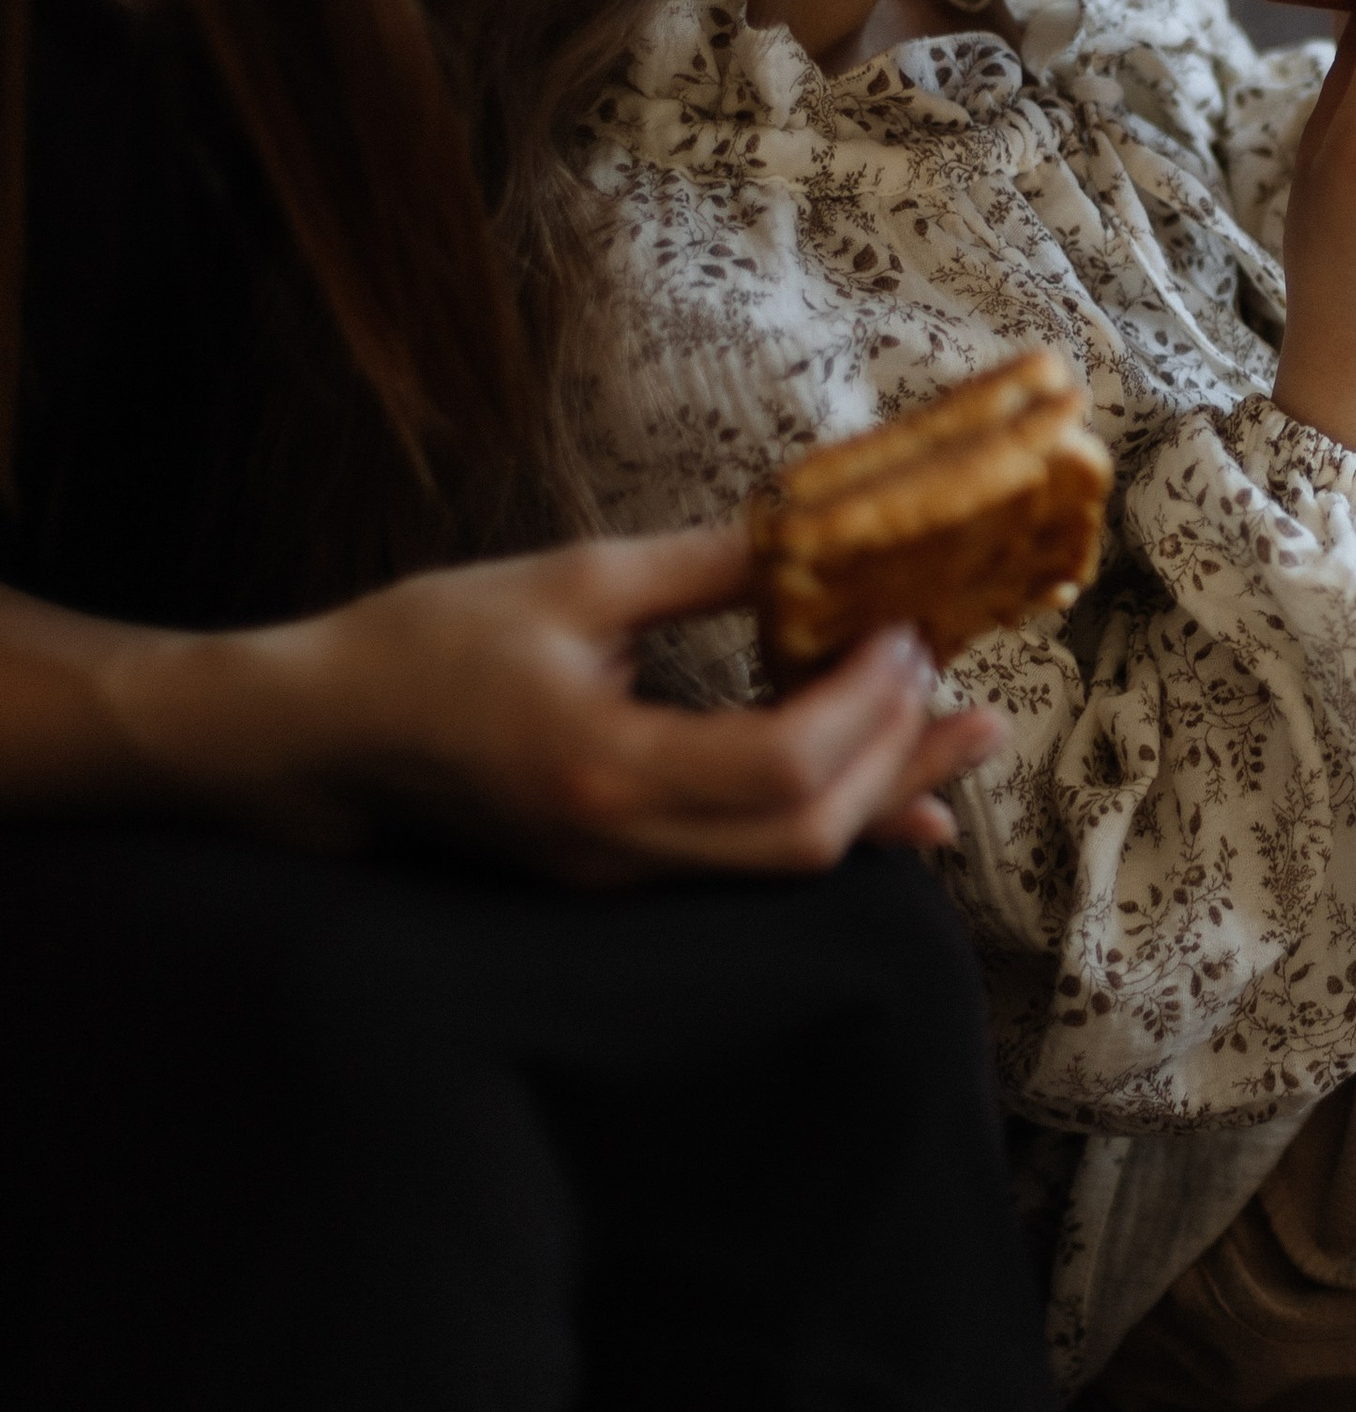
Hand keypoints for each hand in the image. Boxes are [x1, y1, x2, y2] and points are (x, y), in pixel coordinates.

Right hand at [102, 527, 1003, 884]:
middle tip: (977, 702)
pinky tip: (895, 812)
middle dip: (902, 762)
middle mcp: (619, 844)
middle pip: (804, 834)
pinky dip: (825, 829)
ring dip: (883, 799)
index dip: (863, 705)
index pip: (780, 765)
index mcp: (603, 767)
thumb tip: (811, 538)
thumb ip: (701, 570)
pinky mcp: (614, 873)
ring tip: (965, 746)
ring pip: (785, 863)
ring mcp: (617, 873)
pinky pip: (746, 866)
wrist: (321, 738)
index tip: (908, 635)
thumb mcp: (569, 581)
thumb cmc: (425, 646)